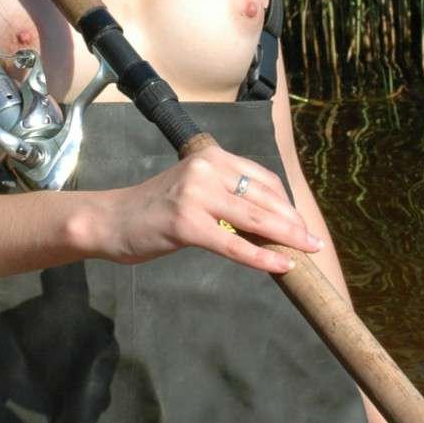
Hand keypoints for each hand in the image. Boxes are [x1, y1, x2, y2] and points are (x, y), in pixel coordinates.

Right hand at [87, 148, 323, 274]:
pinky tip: (281, 265)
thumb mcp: (194, 189)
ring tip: (307, 251)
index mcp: (212, 157)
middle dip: (293, 223)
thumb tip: (271, 220)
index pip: (263, 179)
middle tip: (314, 242)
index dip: (286, 204)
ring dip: (287, 238)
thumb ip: (227, 195)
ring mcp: (195, 195)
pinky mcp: (186, 223)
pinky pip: (233, 244)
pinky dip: (261, 257)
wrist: (110, 220)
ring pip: (254, 220)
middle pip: (263, 198)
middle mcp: (206, 168)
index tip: (301, 224)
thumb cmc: (154, 209)